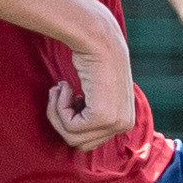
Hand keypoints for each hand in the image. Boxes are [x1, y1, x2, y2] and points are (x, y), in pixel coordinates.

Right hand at [44, 7, 140, 152]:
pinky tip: (66, 86)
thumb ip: (92, 112)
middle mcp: (124, 125)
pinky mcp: (103, 117)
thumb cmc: (92, 59)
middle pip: (80, 144)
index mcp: (124, 120)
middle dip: (62, 120)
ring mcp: (116, 123)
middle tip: (60, 92)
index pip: (90, 141)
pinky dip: (60, 107)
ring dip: (58, 112)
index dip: (72, 121)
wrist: (98, 39)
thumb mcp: (97, 91)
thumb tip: (73, 136)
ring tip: (61, 88)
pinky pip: (70, 126)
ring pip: (72, 138)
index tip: (70, 97)